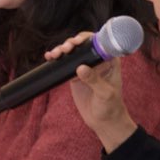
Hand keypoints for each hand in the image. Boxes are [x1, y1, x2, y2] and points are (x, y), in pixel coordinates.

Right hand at [47, 31, 136, 151]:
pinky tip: (49, 57)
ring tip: (55, 54)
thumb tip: (81, 68)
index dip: (87, 38)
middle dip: (72, 43)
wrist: (103, 120)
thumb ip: (94, 81)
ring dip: (62, 49)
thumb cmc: (110, 107)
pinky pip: (64, 62)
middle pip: (83, 44)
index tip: (77, 41)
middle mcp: (97, 61)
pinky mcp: (74, 74)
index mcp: (110, 61)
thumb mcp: (105, 94)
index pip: (99, 43)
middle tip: (65, 49)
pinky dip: (56, 58)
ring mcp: (85, 67)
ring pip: (72, 52)